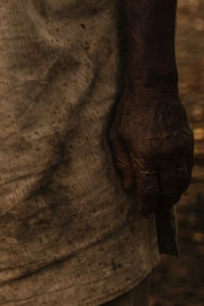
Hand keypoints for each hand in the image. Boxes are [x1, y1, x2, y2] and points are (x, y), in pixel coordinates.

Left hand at [108, 84, 193, 214]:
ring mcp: (180, 150)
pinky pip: (188, 169)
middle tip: (154, 212)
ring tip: (165, 202)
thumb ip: (123, 164)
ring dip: (175, 195)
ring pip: (182, 182)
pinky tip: (176, 185)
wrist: (153, 91)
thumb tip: (129, 187)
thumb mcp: (117, 138)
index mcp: (145, 156)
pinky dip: (183, 181)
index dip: (147, 205)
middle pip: (168, 190)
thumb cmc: (128, 113)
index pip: (149, 190)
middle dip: (161, 204)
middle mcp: (166, 156)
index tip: (143, 214)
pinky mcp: (188, 144)